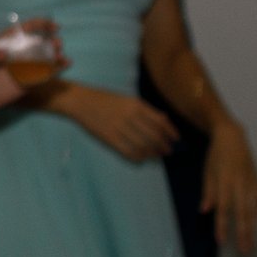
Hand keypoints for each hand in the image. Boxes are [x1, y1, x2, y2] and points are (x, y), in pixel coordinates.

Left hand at [0, 20, 64, 109]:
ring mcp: (22, 69)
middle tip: (57, 44)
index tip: (54, 26)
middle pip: (38, 45)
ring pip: (43, 61)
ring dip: (55, 58)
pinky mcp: (24, 83)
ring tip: (64, 58)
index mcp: (8, 42)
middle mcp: (18, 54)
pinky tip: (64, 67)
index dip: (41, 25)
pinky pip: (42, 77)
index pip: (27, 29)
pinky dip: (54, 72)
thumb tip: (3, 54)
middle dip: (50, 43)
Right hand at [59, 88, 176, 161]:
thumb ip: (145, 110)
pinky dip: (138, 157)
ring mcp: (119, 128)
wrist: (80, 101)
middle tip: (168, 150)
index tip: (176, 139)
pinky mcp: (109, 138)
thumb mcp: (127, 99)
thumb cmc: (105, 99)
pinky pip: (128, 151)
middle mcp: (130, 116)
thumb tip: (163, 121)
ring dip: (153, 152)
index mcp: (136, 104)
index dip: (171, 132)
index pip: (160, 122)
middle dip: (164, 145)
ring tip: (157, 155)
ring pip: (143, 145)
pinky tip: (142, 158)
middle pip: (154, 136)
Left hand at [200, 119, 256, 255]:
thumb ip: (208, 192)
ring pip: (253, 209)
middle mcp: (239, 184)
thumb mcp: (207, 172)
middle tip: (244, 252)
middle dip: (242, 234)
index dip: (222, 226)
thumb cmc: (216, 156)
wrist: (232, 136)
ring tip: (252, 244)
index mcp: (224, 182)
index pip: (223, 209)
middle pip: (241, 213)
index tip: (221, 241)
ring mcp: (250, 183)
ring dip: (253, 228)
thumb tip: (205, 211)